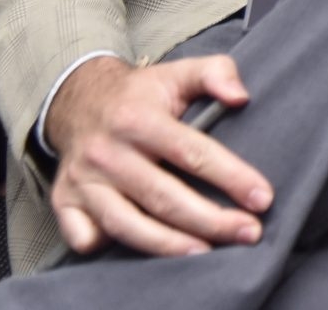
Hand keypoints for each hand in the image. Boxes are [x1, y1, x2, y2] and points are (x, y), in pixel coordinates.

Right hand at [44, 55, 269, 257]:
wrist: (78, 100)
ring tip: (208, 253)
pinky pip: (83, 236)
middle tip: (248, 233)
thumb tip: (241, 96)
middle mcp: (108, 152)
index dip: (230, 176)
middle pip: (163, 197)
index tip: (263, 198)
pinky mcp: (64, 202)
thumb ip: (217, 72)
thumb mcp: (178, 73)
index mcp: (138, 119)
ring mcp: (83, 180)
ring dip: (170, 245)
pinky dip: (109, 247)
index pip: (191, 152)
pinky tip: (145, 253)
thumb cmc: (140, 94)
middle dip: (210, 220)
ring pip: (127, 224)